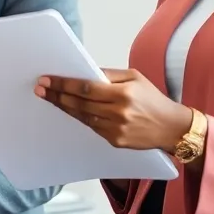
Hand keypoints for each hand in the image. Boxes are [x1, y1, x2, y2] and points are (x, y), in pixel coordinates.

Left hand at [35, 68, 192, 152]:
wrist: (172, 128)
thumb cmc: (153, 99)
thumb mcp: (135, 77)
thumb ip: (109, 75)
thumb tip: (83, 71)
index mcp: (123, 94)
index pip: (85, 87)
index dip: (63, 84)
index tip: (46, 80)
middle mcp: (118, 112)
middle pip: (79, 103)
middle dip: (57, 95)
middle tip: (40, 89)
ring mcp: (116, 129)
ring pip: (82, 116)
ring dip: (64, 107)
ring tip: (50, 98)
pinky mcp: (115, 141)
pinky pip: (92, 127)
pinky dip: (80, 117)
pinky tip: (70, 109)